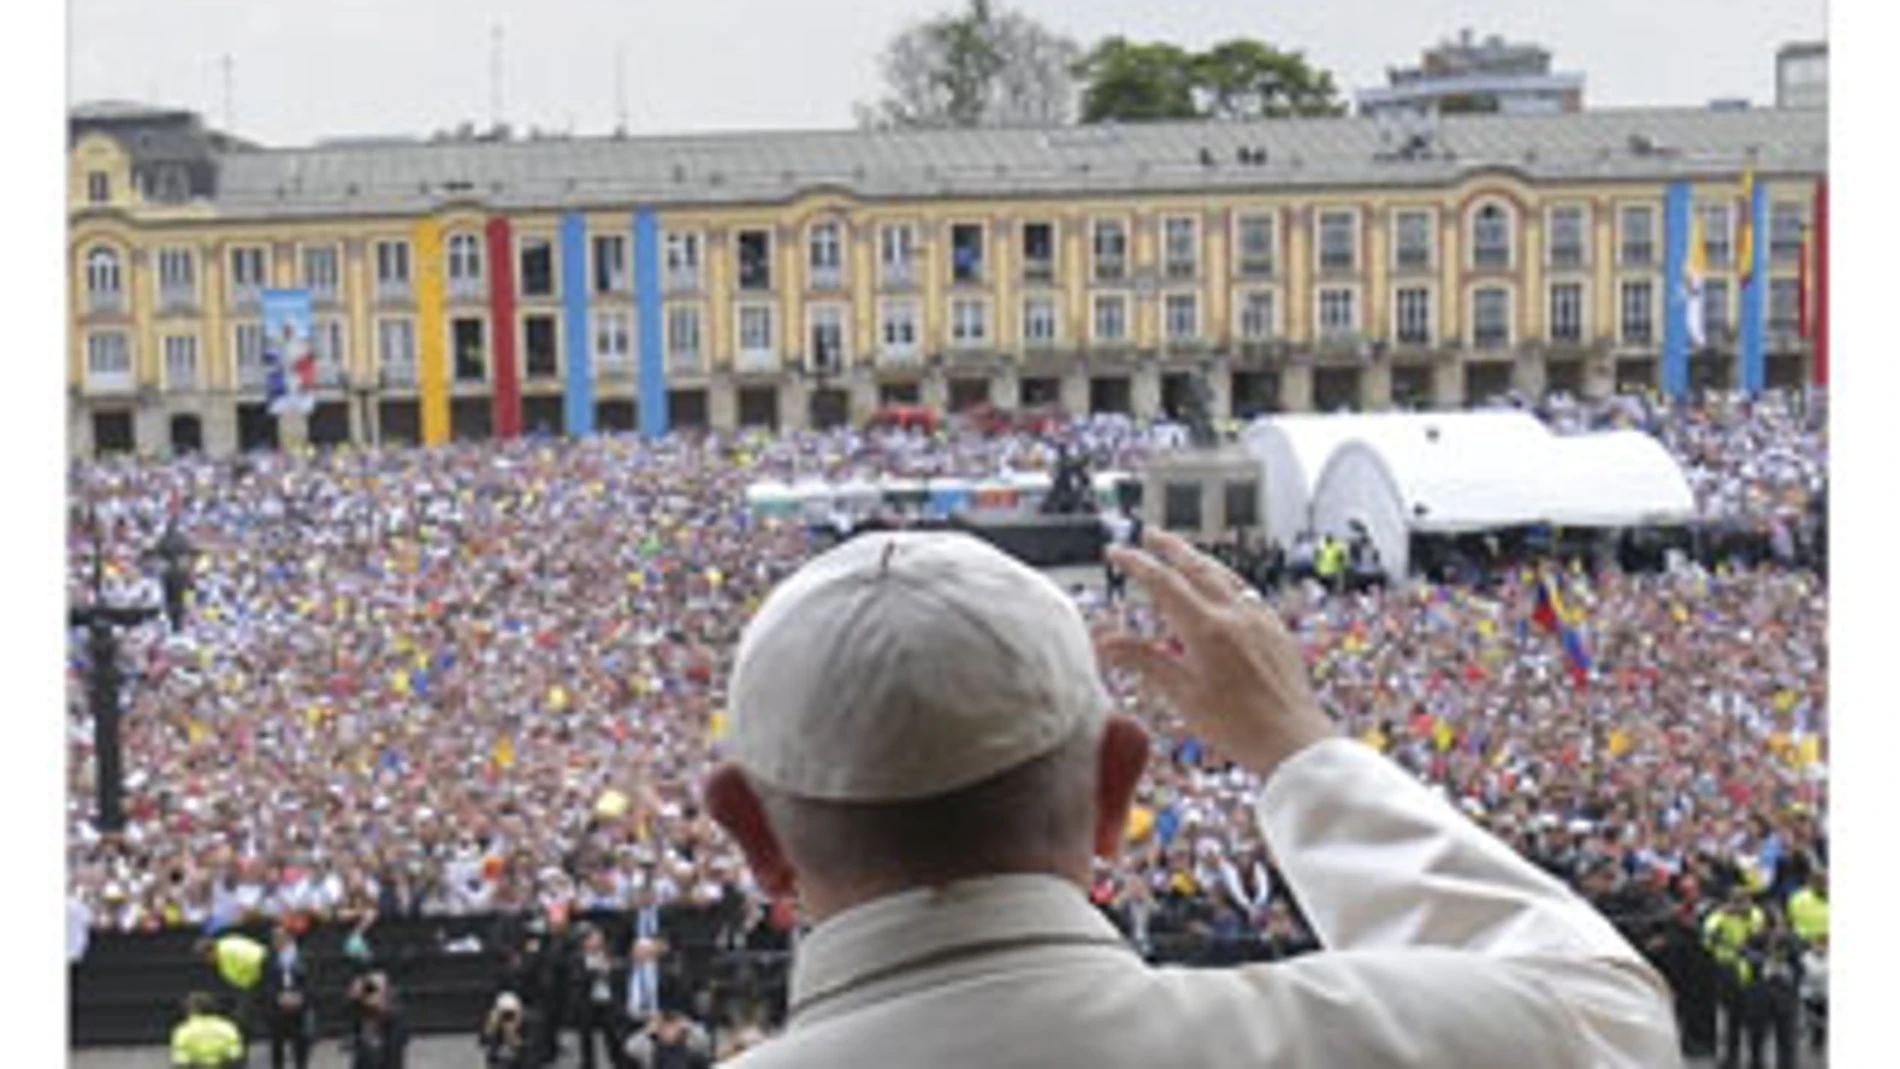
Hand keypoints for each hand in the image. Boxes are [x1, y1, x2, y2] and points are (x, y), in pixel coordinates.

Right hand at [1098, 529, 1333, 778]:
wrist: (1293, 741)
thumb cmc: (1237, 726)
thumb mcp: (1182, 694)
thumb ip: (1144, 661)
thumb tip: (1104, 642)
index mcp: (1207, 628)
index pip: (1163, 583)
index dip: (1136, 564)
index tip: (1116, 552)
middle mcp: (1235, 614)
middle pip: (1197, 567)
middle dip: (1171, 548)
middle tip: (1151, 534)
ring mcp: (1260, 620)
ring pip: (1226, 576)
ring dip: (1200, 560)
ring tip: (1185, 554)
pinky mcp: (1277, 631)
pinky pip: (1248, 593)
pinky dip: (1227, 581)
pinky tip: (1226, 589)